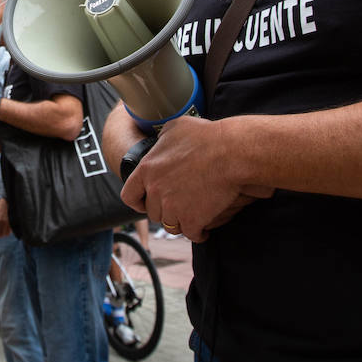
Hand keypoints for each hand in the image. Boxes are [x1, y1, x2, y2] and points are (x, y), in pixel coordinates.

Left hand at [120, 115, 273, 242]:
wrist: (231, 153)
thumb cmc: (207, 136)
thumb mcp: (176, 127)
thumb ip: (162, 139)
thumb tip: (161, 141)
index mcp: (147, 169)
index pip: (129, 195)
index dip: (138, 201)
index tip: (146, 203)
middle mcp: (156, 191)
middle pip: (154, 212)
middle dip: (165, 210)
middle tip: (179, 205)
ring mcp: (173, 208)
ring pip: (171, 225)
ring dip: (181, 222)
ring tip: (193, 216)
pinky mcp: (192, 220)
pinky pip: (192, 234)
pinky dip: (198, 233)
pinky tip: (204, 229)